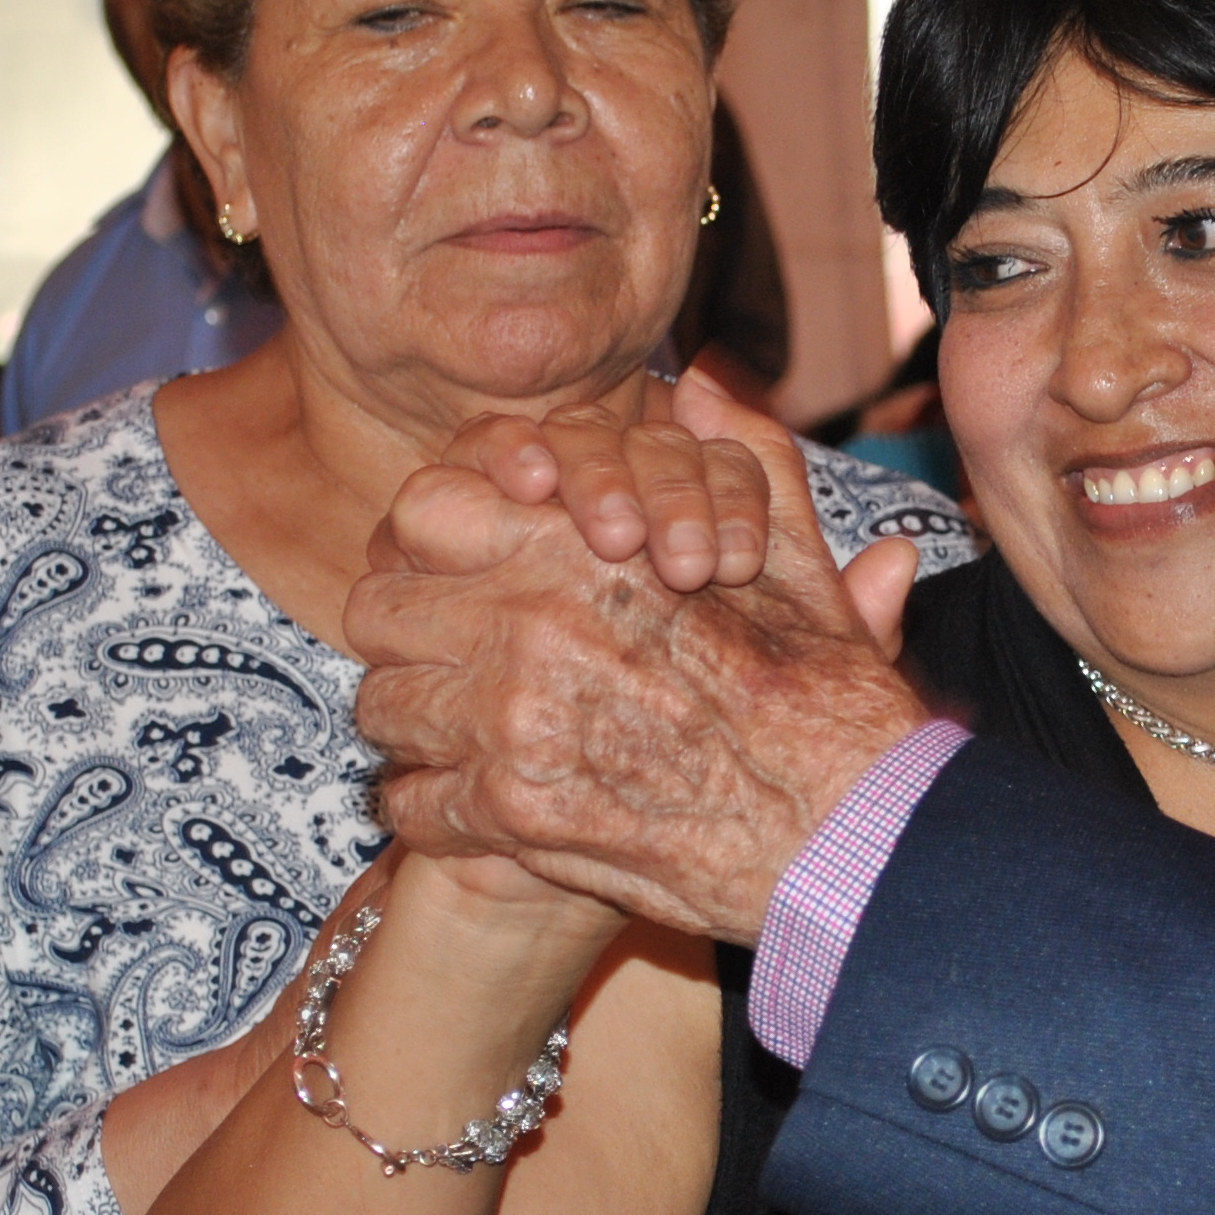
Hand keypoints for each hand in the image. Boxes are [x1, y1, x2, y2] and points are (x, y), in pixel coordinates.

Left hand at [350, 403, 926, 946]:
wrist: (839, 826)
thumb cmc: (819, 692)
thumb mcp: (790, 553)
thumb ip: (740, 457)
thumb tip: (701, 388)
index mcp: (573, 549)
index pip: (421, 509)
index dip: (430, 537)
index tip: (455, 565)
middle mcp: (521, 627)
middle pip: (376, 609)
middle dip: (408, 630)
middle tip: (449, 652)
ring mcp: (504, 726)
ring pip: (382, 708)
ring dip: (417, 719)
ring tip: (465, 730)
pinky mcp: (508, 816)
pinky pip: (411, 803)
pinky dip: (439, 807)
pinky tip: (485, 804)